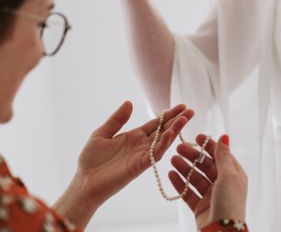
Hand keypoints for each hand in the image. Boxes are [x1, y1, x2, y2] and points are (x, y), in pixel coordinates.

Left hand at [55, 102, 193, 227]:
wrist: (84, 182)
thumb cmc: (90, 160)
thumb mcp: (101, 134)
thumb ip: (117, 119)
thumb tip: (129, 102)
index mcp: (134, 136)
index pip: (156, 123)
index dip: (168, 115)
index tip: (181, 106)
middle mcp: (142, 145)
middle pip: (164, 130)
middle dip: (178, 120)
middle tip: (191, 111)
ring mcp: (142, 155)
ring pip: (163, 141)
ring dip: (174, 130)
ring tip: (185, 119)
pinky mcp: (139, 166)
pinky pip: (154, 154)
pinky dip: (163, 144)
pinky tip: (169, 134)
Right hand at [169, 134, 247, 229]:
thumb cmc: (229, 202)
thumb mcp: (228, 176)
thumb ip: (223, 156)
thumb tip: (224, 136)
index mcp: (234, 174)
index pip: (220, 155)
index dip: (209, 145)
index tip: (197, 137)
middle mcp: (223, 183)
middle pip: (206, 166)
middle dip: (193, 156)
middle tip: (179, 148)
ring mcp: (211, 195)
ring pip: (195, 178)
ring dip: (184, 168)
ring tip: (173, 159)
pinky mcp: (200, 207)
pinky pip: (188, 192)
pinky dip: (180, 183)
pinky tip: (171, 174)